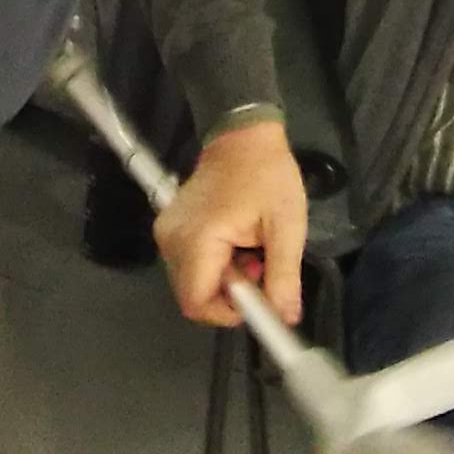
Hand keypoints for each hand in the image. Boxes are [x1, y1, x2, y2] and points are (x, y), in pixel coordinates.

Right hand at [154, 117, 306, 331]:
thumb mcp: (287, 226)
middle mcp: (172, 240)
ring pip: (192, 282)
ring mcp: (167, 232)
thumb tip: (285, 318)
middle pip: (193, 295)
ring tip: (250, 250)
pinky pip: (189, 264)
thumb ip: (283, 276)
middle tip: (259, 266)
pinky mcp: (170, 227)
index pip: (197, 303)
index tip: (259, 299)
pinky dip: (214, 265)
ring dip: (224, 279)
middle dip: (229, 294)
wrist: (243, 135)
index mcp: (197, 239)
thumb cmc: (268, 175)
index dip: (228, 313)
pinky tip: (235, 243)